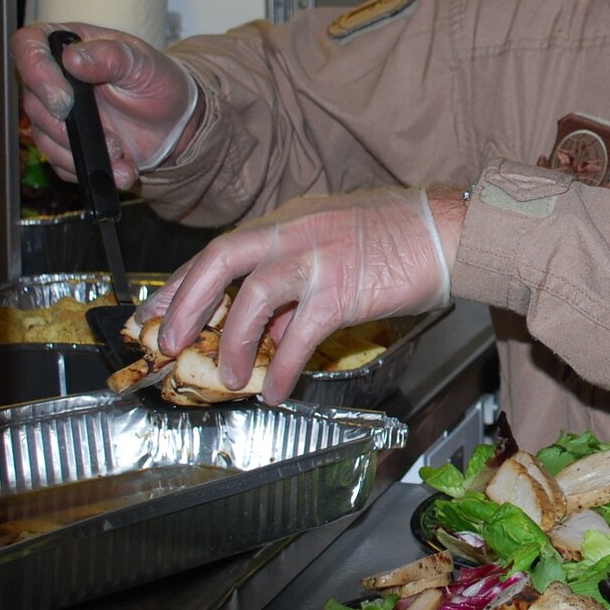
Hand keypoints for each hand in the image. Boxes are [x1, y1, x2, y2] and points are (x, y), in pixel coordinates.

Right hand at [11, 21, 198, 188]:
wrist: (173, 121)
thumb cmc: (157, 81)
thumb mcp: (143, 63)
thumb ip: (111, 56)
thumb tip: (72, 58)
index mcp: (69, 46)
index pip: (28, 46)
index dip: (35, 71)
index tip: (65, 100)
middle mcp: (55, 79)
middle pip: (33, 102)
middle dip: (68, 128)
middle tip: (109, 138)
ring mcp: (57, 114)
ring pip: (44, 138)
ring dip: (82, 154)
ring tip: (121, 155)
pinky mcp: (66, 145)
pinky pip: (62, 164)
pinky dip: (91, 170)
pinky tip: (120, 170)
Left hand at [136, 188, 458, 403]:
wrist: (451, 231)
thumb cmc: (401, 237)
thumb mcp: (336, 247)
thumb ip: (297, 285)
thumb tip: (272, 330)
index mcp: (289, 221)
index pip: (221, 249)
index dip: (183, 284)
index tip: (159, 313)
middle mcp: (295, 232)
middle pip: (220, 260)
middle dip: (185, 304)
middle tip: (169, 343)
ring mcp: (319, 258)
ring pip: (252, 296)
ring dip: (232, 341)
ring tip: (230, 377)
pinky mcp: (344, 289)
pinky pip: (300, 336)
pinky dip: (284, 367)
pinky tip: (280, 389)